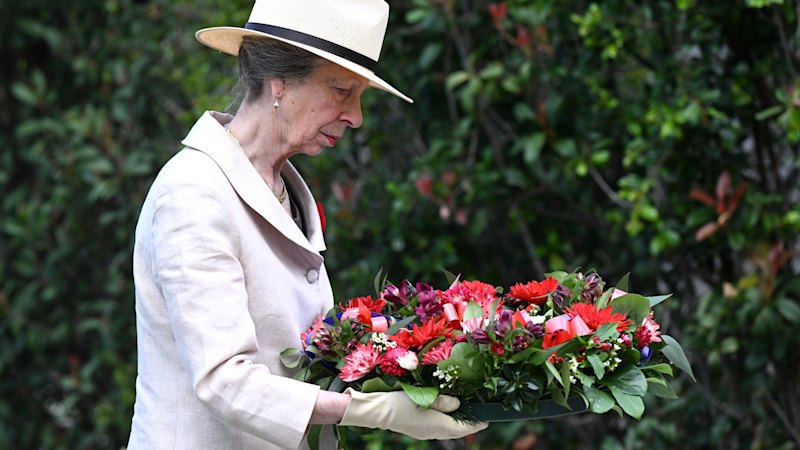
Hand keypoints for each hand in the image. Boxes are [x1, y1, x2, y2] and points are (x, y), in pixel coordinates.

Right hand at [338, 388, 487, 439]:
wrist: (378, 412)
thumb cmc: (400, 401)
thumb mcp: (424, 396)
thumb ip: (443, 401)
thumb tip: (457, 404)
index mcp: (437, 425)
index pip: (463, 428)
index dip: (476, 424)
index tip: (486, 420)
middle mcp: (433, 432)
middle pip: (456, 431)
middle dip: (468, 426)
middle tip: (478, 418)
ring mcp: (425, 433)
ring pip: (446, 431)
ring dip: (456, 426)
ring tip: (463, 416)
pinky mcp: (418, 431)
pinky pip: (437, 430)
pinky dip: (446, 424)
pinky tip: (444, 417)